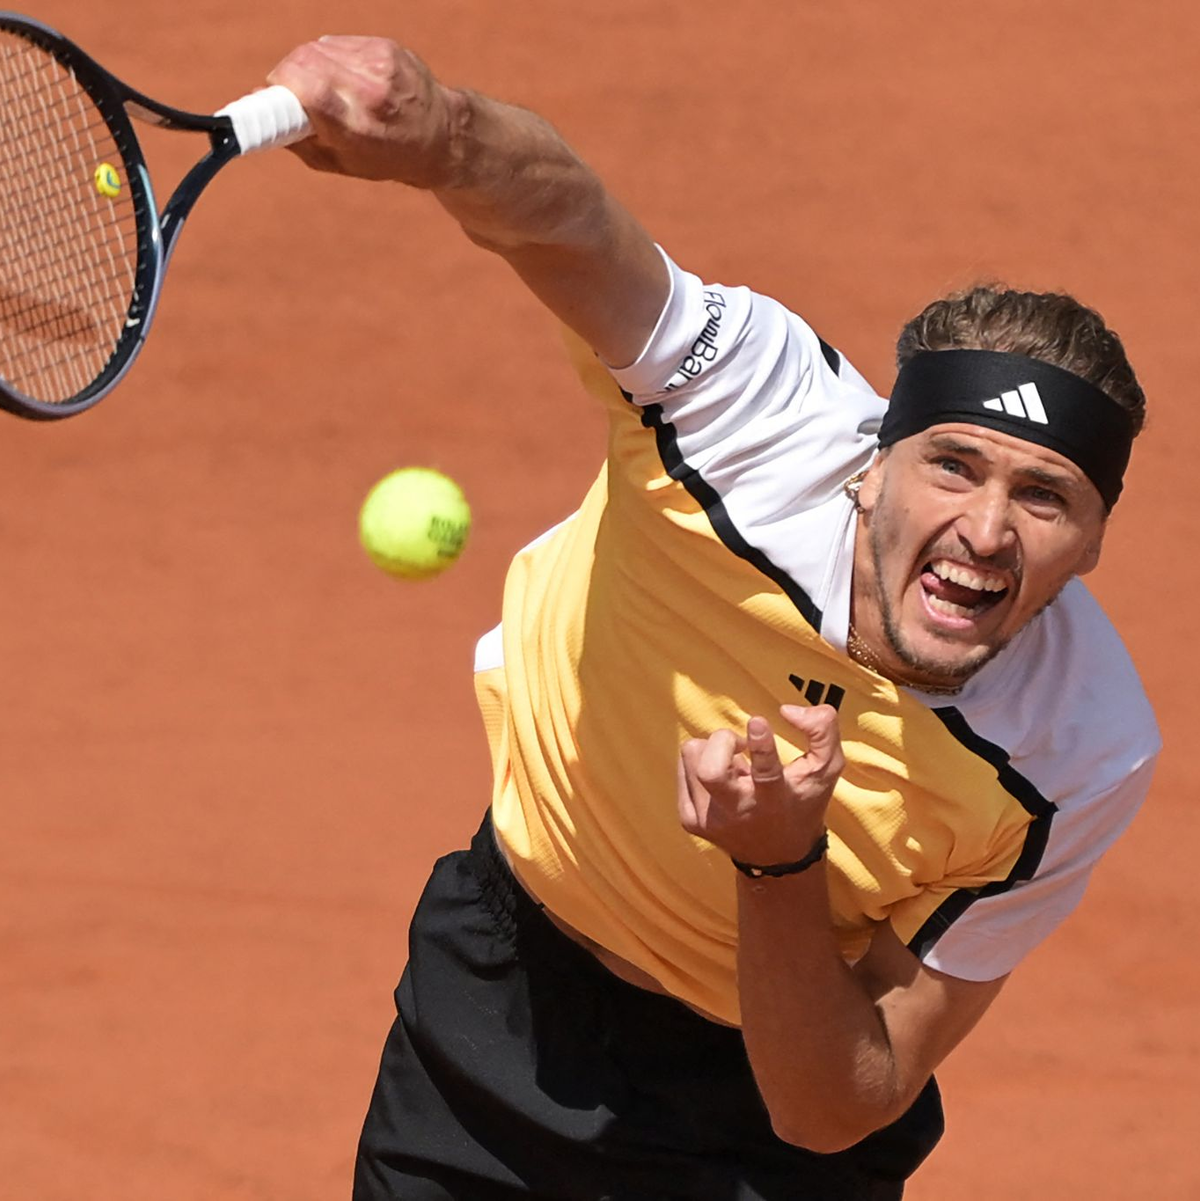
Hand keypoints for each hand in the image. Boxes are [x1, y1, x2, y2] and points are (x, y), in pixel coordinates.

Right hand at [265, 36, 459, 185]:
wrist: (442, 137)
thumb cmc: (387, 157)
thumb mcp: (342, 163)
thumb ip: (296, 138)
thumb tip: (251, 103)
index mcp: (360, 129)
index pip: (306, 90)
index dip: (280, 88)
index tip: (270, 96)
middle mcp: (372, 94)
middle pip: (304, 63)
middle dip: (286, 75)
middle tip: (289, 94)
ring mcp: (381, 66)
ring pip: (317, 49)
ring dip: (306, 66)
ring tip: (322, 89)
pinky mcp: (385, 47)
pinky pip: (337, 44)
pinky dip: (329, 58)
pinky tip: (344, 77)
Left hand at [677, 705, 843, 866]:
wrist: (777, 856)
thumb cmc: (802, 801)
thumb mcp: (826, 769)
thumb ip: (822, 731)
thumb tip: (787, 710)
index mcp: (775, 801)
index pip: (766, 774)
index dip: (761, 747)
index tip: (757, 722)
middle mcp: (739, 813)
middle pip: (710, 770)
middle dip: (722, 741)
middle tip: (740, 745)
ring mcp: (709, 819)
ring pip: (691, 755)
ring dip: (713, 750)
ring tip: (735, 768)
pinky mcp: (690, 819)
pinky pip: (683, 767)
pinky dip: (701, 764)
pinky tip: (723, 782)